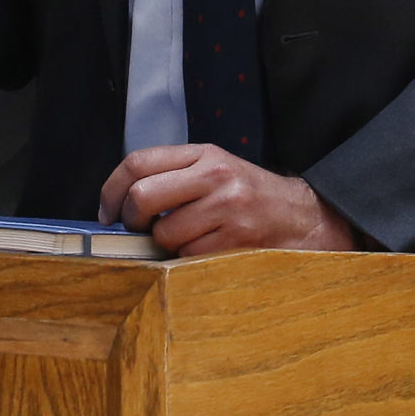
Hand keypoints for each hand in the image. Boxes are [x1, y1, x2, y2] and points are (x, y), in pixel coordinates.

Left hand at [97, 144, 357, 256]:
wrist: (307, 219)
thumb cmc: (252, 198)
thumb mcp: (216, 171)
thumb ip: (174, 177)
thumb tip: (119, 205)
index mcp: (205, 154)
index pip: (138, 162)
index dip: (111, 191)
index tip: (108, 213)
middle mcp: (215, 175)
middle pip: (142, 197)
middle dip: (131, 221)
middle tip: (139, 231)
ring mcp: (227, 208)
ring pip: (164, 235)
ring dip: (167, 247)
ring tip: (189, 240)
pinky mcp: (236, 240)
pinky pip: (188, 258)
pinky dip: (189, 261)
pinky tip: (209, 251)